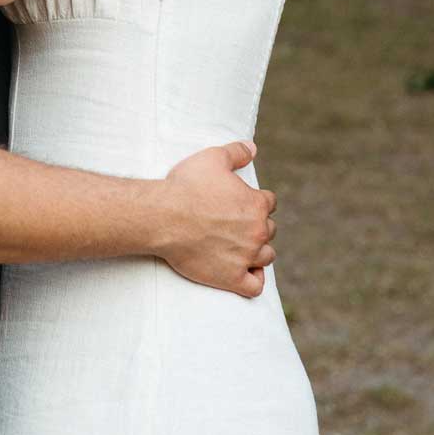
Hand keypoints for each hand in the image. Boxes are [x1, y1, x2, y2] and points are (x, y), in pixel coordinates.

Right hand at [157, 141, 277, 296]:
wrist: (164, 217)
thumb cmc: (186, 186)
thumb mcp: (212, 158)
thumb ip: (236, 152)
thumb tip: (253, 148)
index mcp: (255, 204)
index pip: (269, 202)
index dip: (258, 200)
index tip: (244, 202)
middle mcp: (256, 232)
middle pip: (269, 230)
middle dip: (258, 226)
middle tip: (238, 224)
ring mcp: (246, 257)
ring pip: (266, 257)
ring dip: (258, 251)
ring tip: (243, 247)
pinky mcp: (232, 278)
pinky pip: (255, 286)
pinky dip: (254, 280)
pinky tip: (246, 272)